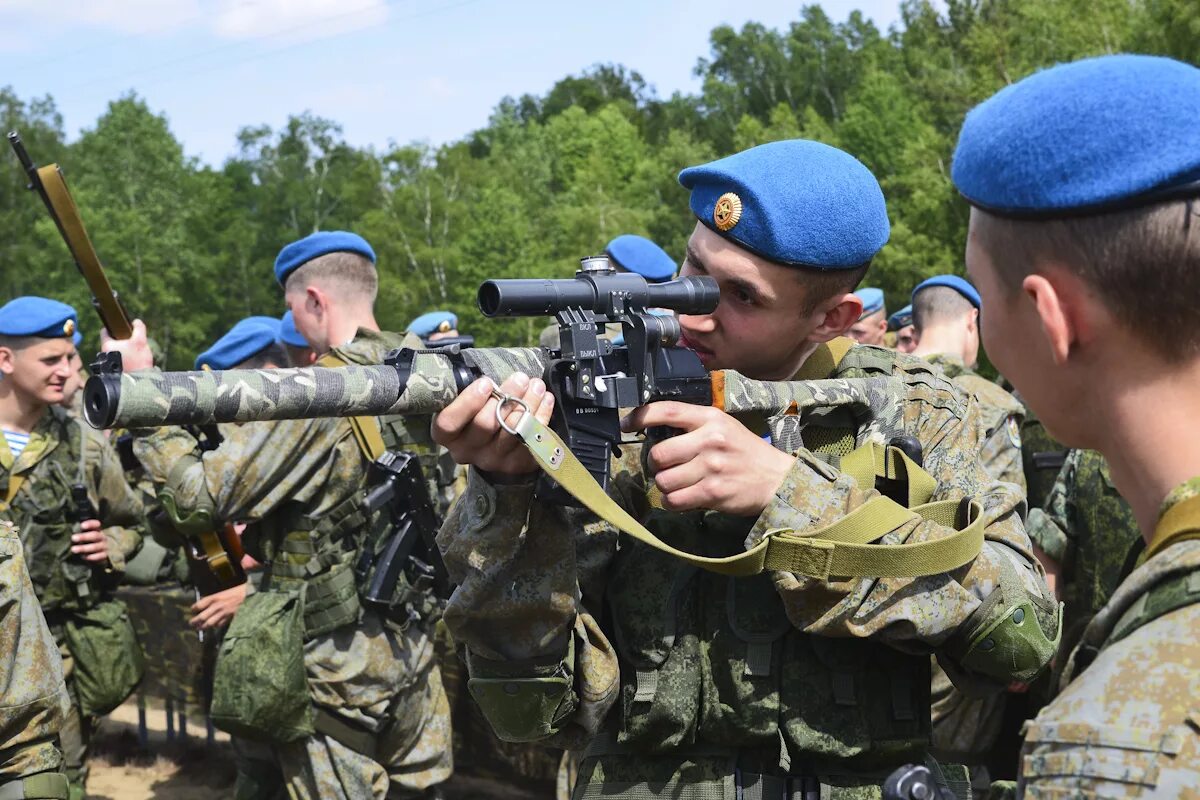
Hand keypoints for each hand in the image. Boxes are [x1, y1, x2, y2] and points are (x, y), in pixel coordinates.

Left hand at [71, 519, 109, 562]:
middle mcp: (102, 537)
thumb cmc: (87, 543)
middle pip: (95, 535)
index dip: (90, 524)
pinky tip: (84, 557)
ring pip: (95, 546)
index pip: (96, 524)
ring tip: (73, 549)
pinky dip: (91, 557)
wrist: (99, 554)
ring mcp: (104, 546)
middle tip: (73, 538)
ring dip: (84, 548)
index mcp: (97, 530)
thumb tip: (64, 531)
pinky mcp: (105, 555)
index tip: (82, 526)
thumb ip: (78, 533)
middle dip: (84, 537)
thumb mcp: (84, 536)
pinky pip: (100, 556)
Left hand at [100, 318, 152, 370]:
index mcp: (107, 345)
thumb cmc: (137, 362)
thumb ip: (139, 328)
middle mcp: (102, 354)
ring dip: (122, 352)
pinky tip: (132, 363)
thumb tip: (136, 322)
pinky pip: (115, 361)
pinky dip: (122, 360)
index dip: (113, 328)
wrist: (137, 383)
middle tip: (132, 345)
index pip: (105, 331)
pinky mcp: (109, 372)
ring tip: (134, 356)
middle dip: (121, 342)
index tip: (122, 329)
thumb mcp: (141, 341)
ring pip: (113, 352)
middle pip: (111, 342)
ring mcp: (105, 364)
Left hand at [190, 583, 247, 629]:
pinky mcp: (229, 618)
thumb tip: (207, 600)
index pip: (199, 605)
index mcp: (214, 597)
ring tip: (199, 628)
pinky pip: (220, 624)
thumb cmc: (238, 589)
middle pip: (202, 616)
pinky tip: (214, 626)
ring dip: (203, 626)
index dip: (194, 608)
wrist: (250, 594)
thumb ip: (215, 596)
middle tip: (191, 623)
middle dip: (195, 621)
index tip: (192, 610)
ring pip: (209, 623)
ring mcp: (222, 613)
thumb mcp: (224, 589)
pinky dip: (216, 626)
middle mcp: (216, 606)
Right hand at [431, 373, 554, 476]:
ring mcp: (493, 460)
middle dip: (505, 396)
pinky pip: (532, 440)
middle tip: (520, 378)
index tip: (486, 382)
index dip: (467, 402)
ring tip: (536, 385)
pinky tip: (546, 400)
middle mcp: (468, 451)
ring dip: (528, 404)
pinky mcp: (516, 464)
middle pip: (485, 424)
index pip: (449, 423)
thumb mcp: (468, 403)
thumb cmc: (479, 413)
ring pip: (512, 431)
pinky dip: (542, 416)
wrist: (495, 447)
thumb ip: (474, 393)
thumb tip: (490, 374)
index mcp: (450, 436)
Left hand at [622, 402, 793, 515]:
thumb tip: (654, 431)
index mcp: (710, 418)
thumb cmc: (746, 453)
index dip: (640, 416)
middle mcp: (709, 439)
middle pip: (658, 453)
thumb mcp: (724, 427)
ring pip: (663, 480)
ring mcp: (711, 466)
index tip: (626, 424)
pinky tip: (683, 498)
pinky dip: (672, 502)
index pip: (666, 410)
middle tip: (665, 468)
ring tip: (678, 485)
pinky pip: (674, 500)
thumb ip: (693, 426)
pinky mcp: (713, 492)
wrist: (778, 479)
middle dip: (655, 465)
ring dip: (665, 487)